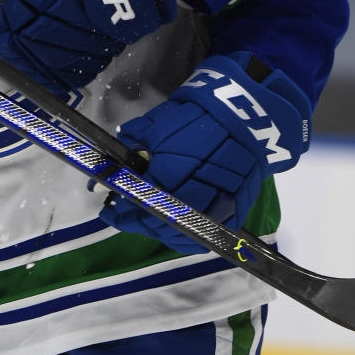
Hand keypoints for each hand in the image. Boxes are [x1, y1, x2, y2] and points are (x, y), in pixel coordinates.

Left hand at [101, 52, 310, 252]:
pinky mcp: (233, 212)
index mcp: (169, 174)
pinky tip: (172, 230)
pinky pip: (205, 236)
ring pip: (180, 234)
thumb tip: (109, 170)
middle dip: (137, 222)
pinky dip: (186, 237)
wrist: (245, 117)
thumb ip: (132, 150)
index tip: (110, 209)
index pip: (138, 203)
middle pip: (158, 223)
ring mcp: (215, 207)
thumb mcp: (155, 126)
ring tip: (146, 223)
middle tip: (125, 215)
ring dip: (159, 231)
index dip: (121, 211)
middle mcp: (191, 196)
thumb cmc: (195, 117)